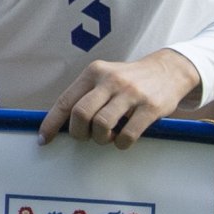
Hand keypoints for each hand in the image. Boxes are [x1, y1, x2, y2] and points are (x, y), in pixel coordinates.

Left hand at [40, 49, 203, 147]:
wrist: (169, 70)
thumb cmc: (130, 80)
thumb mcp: (104, 77)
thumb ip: (86, 94)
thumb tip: (61, 122)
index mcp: (93, 72)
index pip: (66, 101)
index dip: (52, 123)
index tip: (44, 139)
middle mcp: (110, 80)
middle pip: (81, 113)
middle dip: (78, 133)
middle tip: (86, 137)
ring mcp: (131, 93)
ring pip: (102, 124)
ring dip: (100, 139)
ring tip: (107, 137)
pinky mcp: (151, 107)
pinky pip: (128, 134)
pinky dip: (121, 144)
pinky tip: (122, 140)